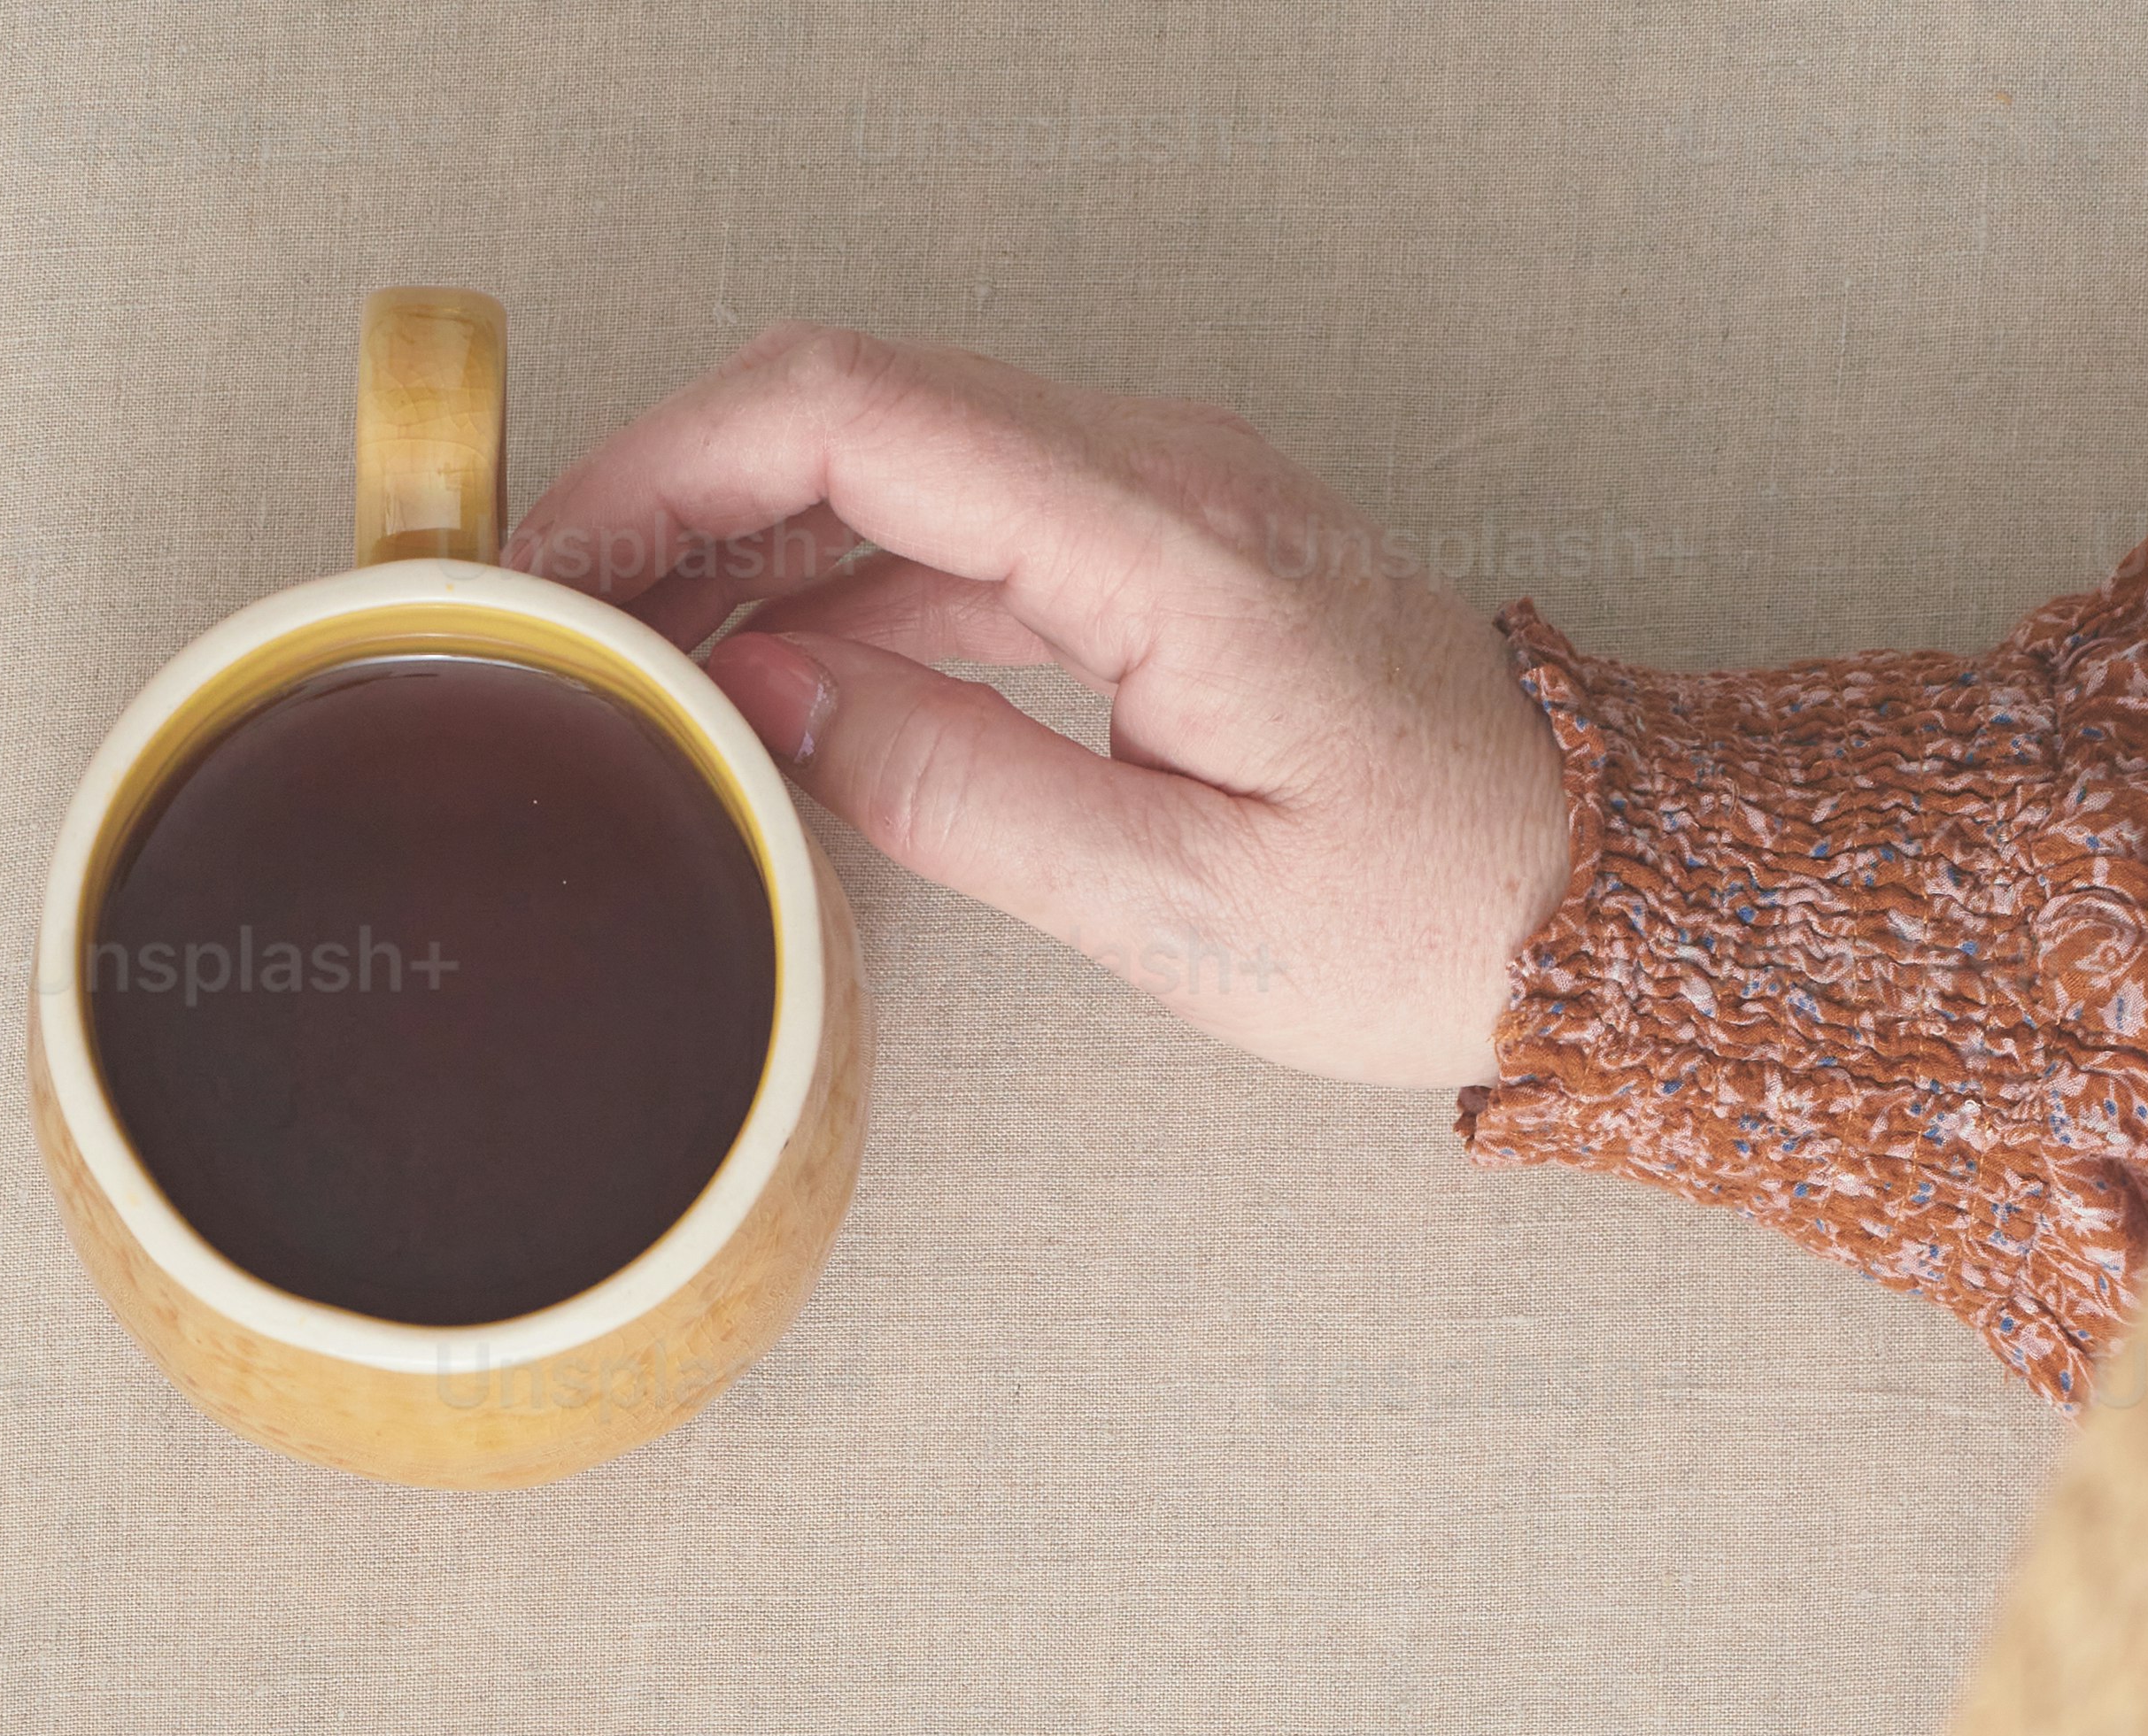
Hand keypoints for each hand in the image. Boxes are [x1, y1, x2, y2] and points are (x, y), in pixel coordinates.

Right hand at [503, 329, 1574, 1093]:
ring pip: (900, 465)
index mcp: (1162, 544)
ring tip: (629, 659)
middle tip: (552, 614)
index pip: (857, 417)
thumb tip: (779, 707)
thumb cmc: (1426, 916)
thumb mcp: (1178, 903)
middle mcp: (1161, 479)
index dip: (675, 466)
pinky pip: (966, 531)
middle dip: (677, 492)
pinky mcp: (1166, 562)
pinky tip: (771, 686)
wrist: (1595, 901)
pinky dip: (842, 592)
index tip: (560, 557)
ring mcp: (1164, 507)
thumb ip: (962, 795)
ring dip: (748, 545)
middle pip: (855, 407)